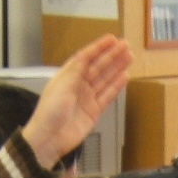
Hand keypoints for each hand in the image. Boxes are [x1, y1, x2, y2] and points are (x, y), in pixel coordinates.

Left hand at [21, 35, 132, 168]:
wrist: (49, 139)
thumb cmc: (49, 112)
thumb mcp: (61, 85)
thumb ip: (76, 70)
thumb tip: (86, 54)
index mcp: (67, 76)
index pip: (85, 57)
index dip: (99, 48)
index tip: (112, 39)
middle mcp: (78, 85)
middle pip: (98, 67)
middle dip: (111, 56)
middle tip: (125, 45)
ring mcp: (87, 99)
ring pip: (105, 80)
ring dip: (117, 68)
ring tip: (129, 57)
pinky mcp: (94, 112)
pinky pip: (107, 96)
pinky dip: (116, 87)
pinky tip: (124, 77)